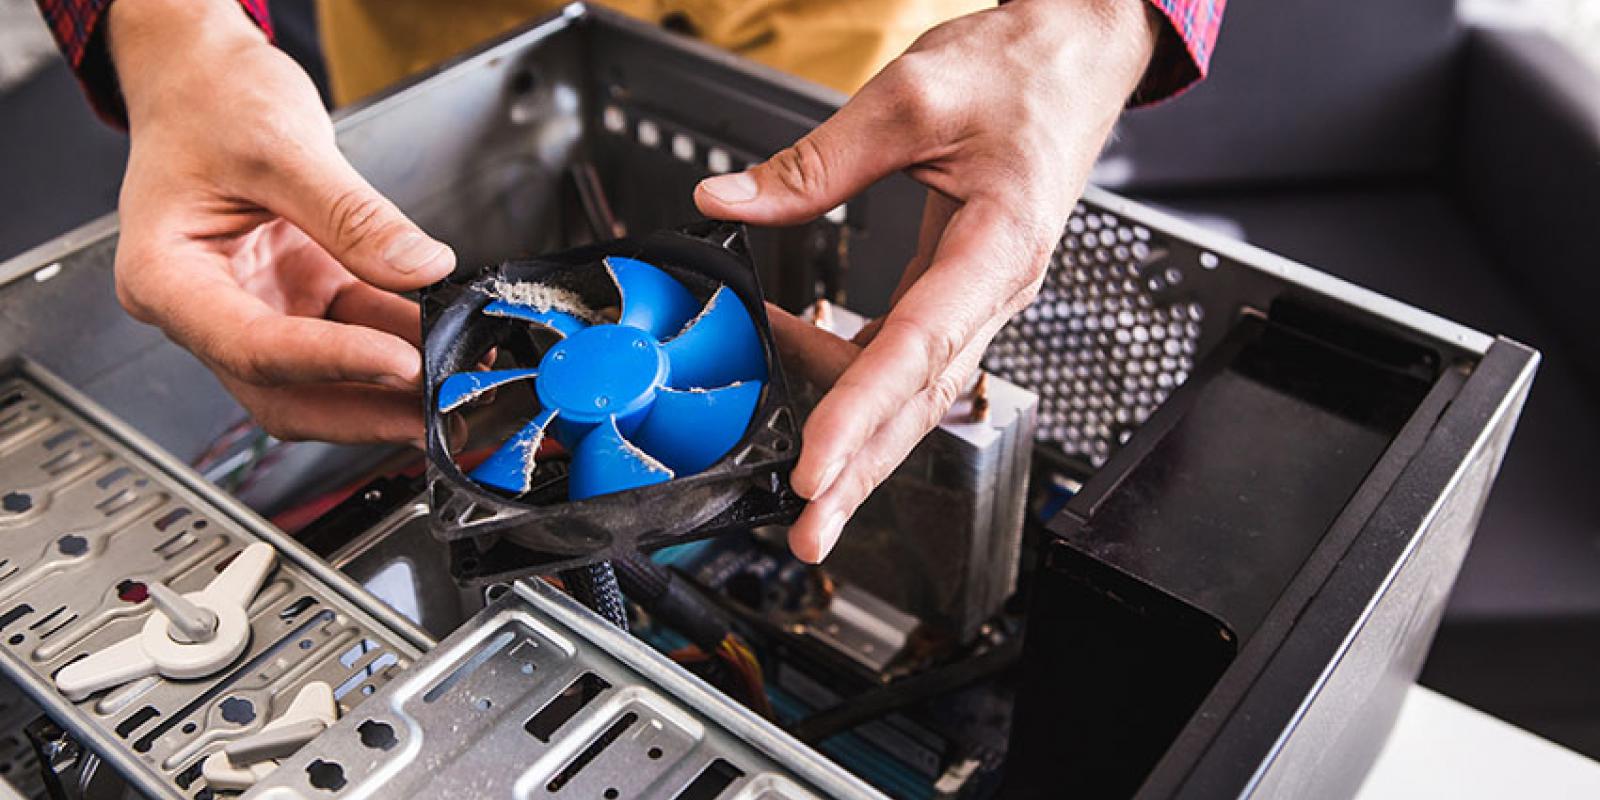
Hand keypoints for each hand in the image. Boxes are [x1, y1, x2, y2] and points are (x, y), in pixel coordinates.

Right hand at [107, 0, 454, 444]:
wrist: (204, 76)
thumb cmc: (210, 100)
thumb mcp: (282, 145)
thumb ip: (353, 215)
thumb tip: (420, 266)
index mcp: (167, 279)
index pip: (253, 347)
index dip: (332, 364)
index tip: (401, 364)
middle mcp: (206, 308)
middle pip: (286, 391)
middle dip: (366, 408)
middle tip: (439, 410)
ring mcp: (256, 306)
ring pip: (324, 378)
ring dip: (391, 386)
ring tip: (458, 379)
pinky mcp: (298, 295)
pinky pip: (353, 333)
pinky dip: (398, 341)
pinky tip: (446, 341)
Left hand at [695, 0, 1158, 561]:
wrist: (1077, 58)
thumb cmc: (1019, 75)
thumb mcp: (911, 98)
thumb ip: (815, 161)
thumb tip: (728, 201)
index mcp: (998, 245)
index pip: (919, 346)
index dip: (861, 412)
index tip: (816, 468)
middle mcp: (995, 289)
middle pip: (921, 402)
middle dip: (863, 473)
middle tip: (809, 533)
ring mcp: (982, 298)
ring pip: (916, 393)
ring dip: (861, 446)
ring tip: (802, 492)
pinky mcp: (961, 292)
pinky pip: (909, 356)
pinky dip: (857, 381)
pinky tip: (808, 388)